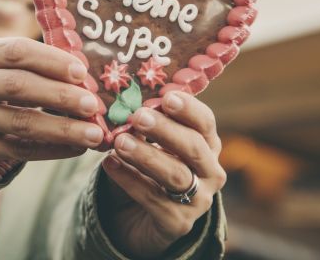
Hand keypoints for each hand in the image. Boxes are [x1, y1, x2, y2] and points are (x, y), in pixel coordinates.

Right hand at [0, 37, 104, 174]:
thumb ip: (39, 67)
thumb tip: (87, 81)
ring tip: (94, 134)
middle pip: (18, 86)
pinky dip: (52, 149)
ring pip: (21, 122)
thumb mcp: (7, 67)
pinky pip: (19, 149)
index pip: (17, 51)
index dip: (51, 61)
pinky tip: (76, 148)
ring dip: (63, 128)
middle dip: (61, 95)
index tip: (82, 72)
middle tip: (93, 105)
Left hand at [99, 92, 226, 257]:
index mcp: (207, 145)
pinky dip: (129, 179)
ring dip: (146, 155)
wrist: (138, 218)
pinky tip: (109, 164)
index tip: (166, 97)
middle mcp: (210, 172)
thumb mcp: (149, 144)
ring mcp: (198, 200)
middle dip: (165, 130)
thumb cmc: (146, 169)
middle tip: (138, 117)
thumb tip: (124, 99)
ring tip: (119, 142)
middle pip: (193, 147)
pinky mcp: (178, 223)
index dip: (188, 109)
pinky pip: (153, 198)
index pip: (205, 123)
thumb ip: (144, 124)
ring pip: (175, 174)